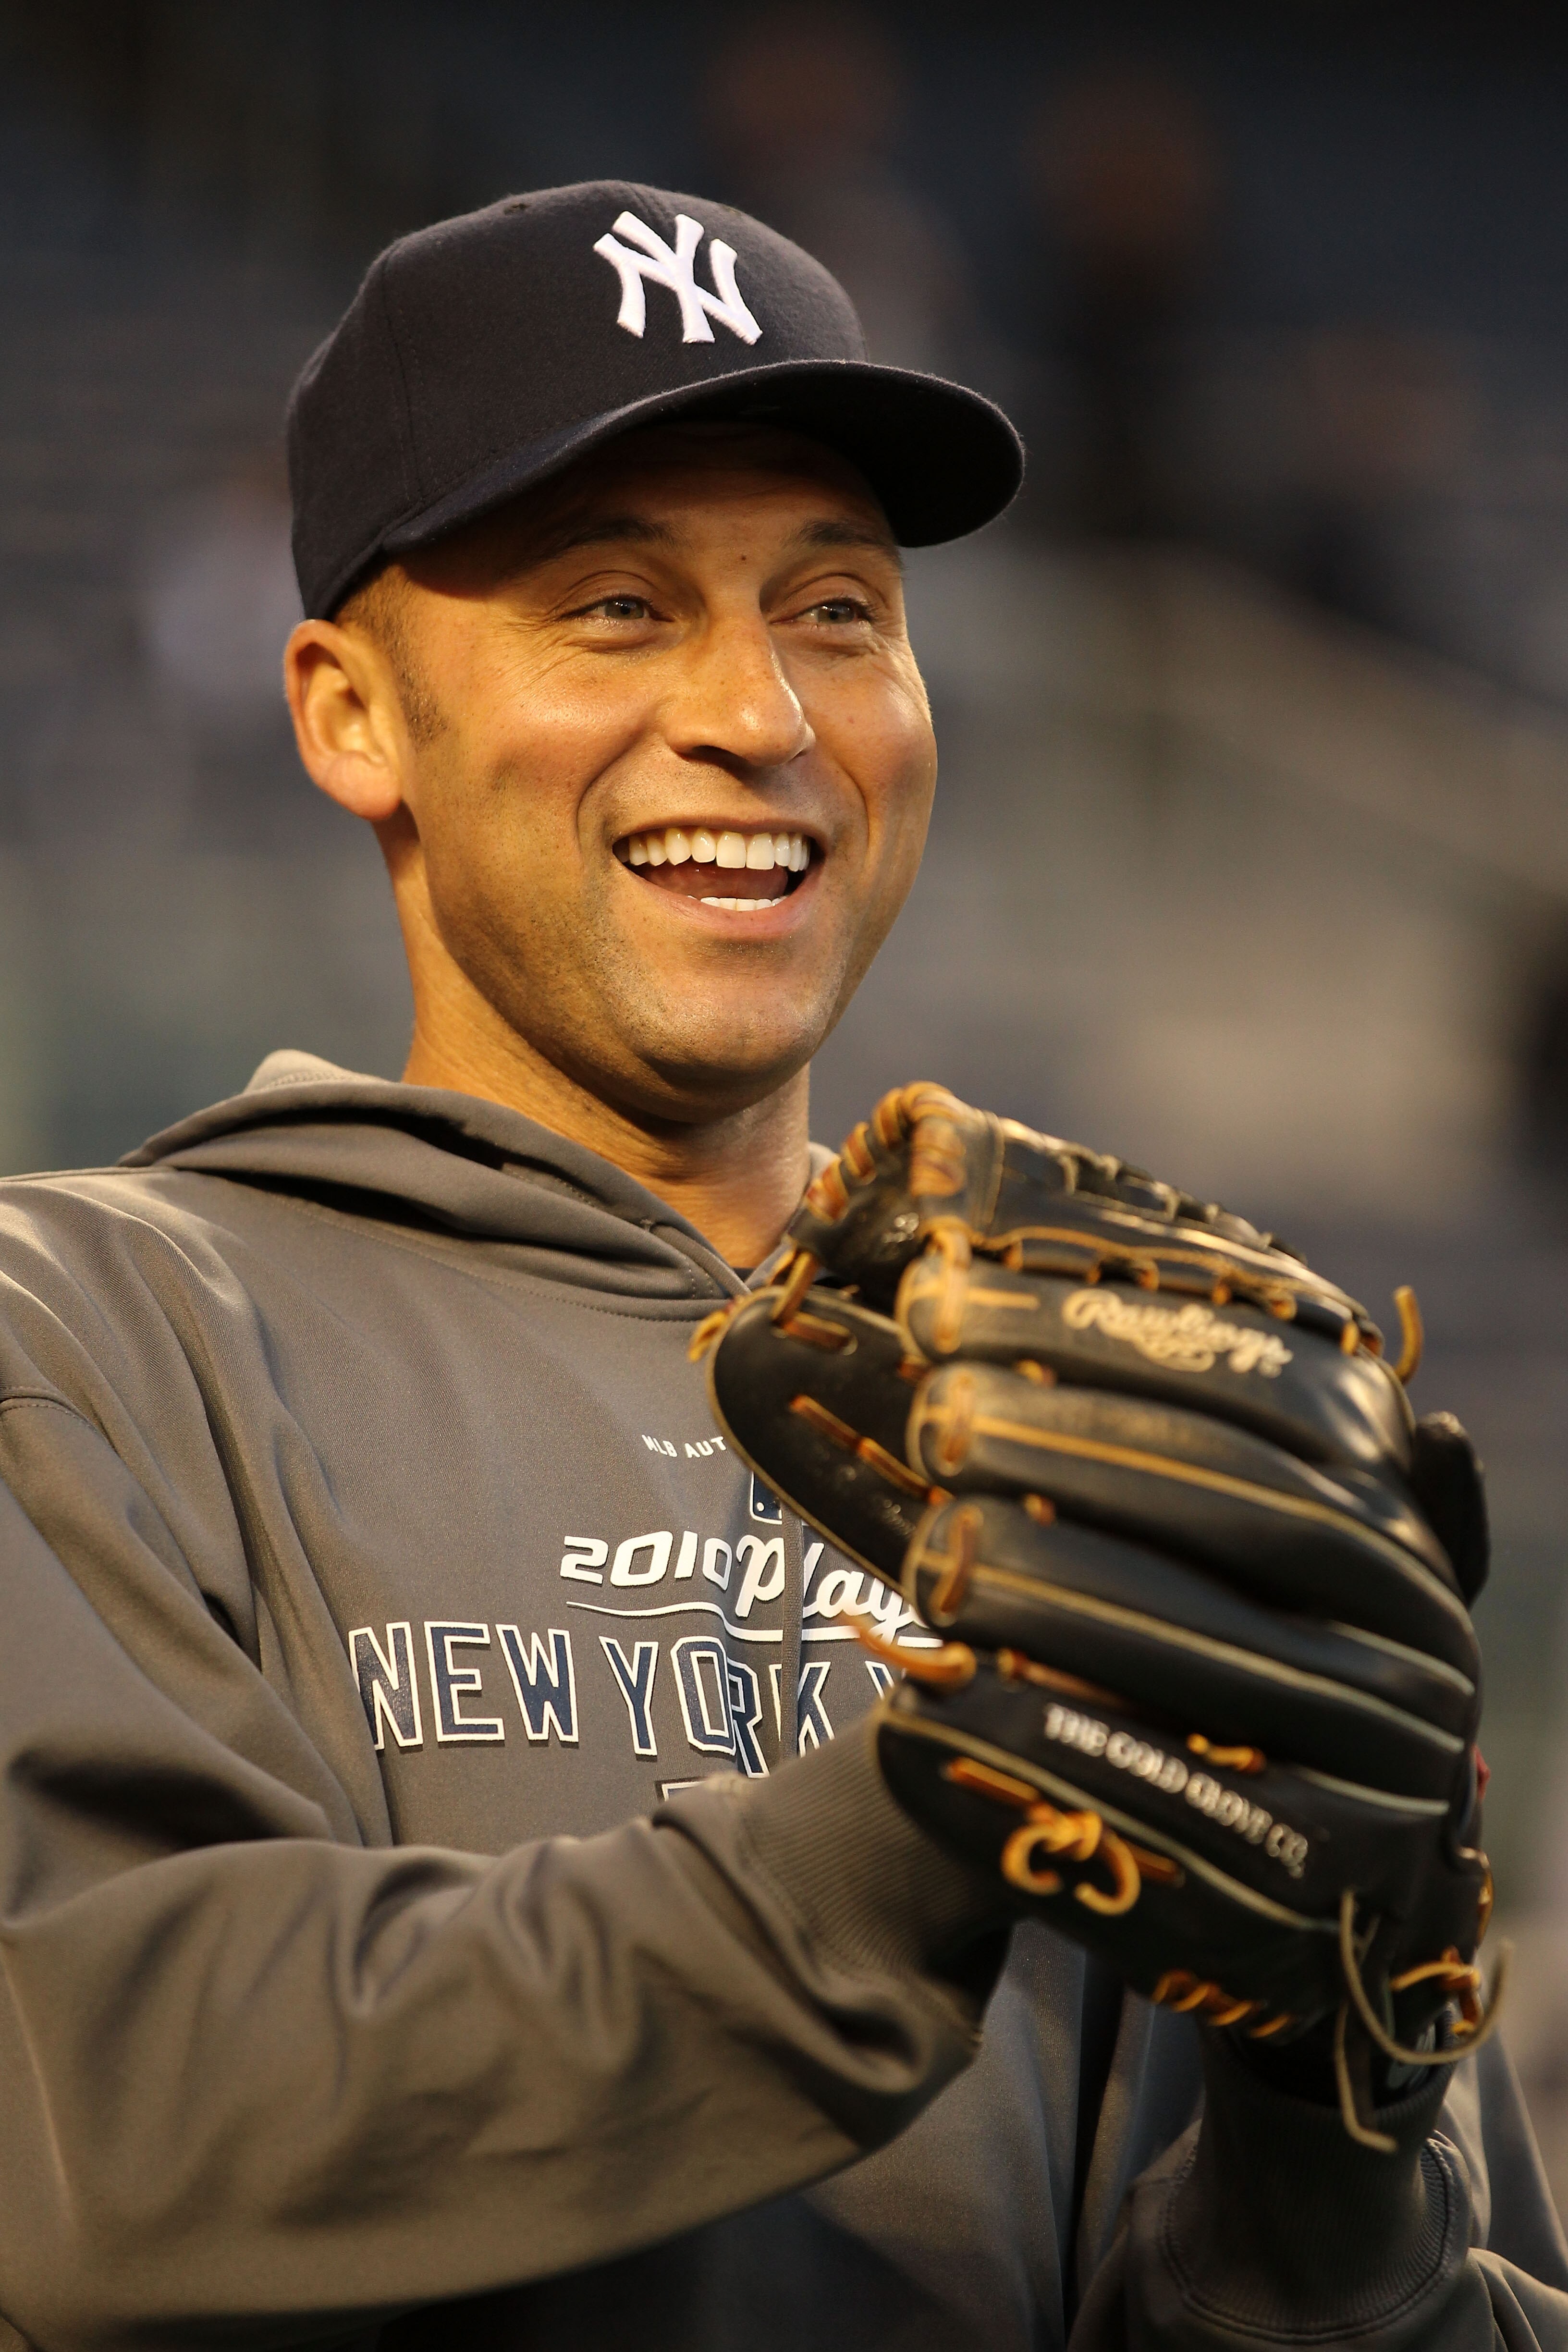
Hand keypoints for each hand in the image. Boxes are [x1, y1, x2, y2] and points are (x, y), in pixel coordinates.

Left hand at [697, 1084, 1500, 2146]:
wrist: (1269, 1861)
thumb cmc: (1147, 1636)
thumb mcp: (1101, 1508)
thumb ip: (1014, 1406)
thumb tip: (854, 1277)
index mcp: (1374, 1482)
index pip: (1255, 1370)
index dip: (1096, 1328)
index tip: (940, 1298)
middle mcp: (1407, 1605)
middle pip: (1252, 1501)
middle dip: (1085, 1447)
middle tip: (939, 1419)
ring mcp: (1388, 1747)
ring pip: (1230, 1653)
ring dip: (1071, 1595)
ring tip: (933, 1567)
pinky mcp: (1327, 1879)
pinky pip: (1196, 1826)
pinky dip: (1060, 1760)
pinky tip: (930, 1724)